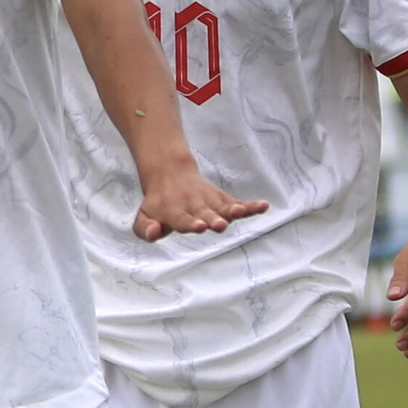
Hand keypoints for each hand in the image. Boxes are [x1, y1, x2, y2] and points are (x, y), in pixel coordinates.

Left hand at [134, 167, 268, 241]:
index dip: (190, 223)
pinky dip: (251, 206)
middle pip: (205, 215)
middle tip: (219, 225)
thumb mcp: (143, 217)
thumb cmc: (158, 205)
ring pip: (223, 208)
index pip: (182, 219)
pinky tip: (264, 206)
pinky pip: (238, 203)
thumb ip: (144, 229)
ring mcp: (209, 203)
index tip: (199, 226)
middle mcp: (193, 206)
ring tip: (239, 213)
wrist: (169, 174)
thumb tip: (153, 233)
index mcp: (174, 212)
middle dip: (212, 220)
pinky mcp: (221, 200)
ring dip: (232, 212)